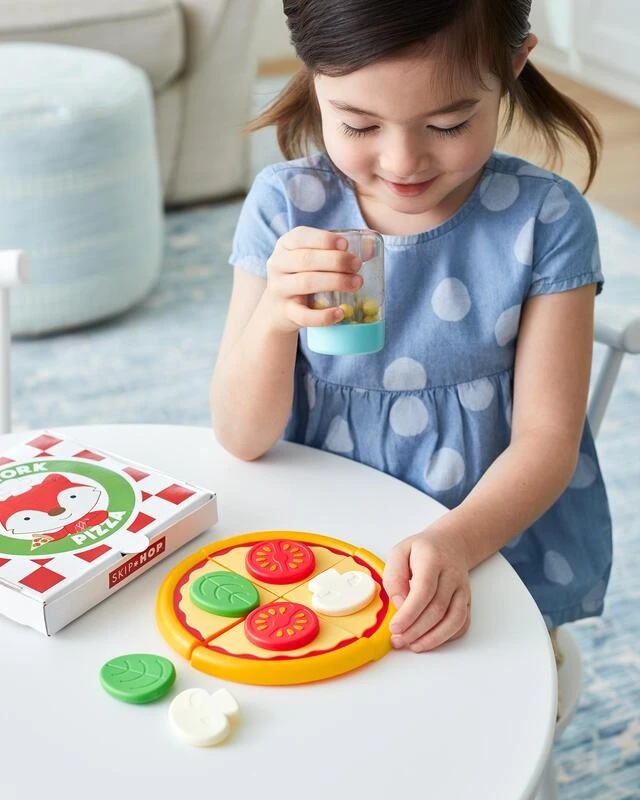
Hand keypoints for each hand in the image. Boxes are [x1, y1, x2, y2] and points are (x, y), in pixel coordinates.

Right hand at [264, 226, 361, 332]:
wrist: (279, 309)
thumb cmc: (304, 276)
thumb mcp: (313, 259)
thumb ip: (337, 251)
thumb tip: (371, 248)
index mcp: (285, 245)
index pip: (301, 236)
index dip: (324, 239)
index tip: (346, 244)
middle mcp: (277, 264)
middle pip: (306, 259)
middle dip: (336, 261)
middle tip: (357, 265)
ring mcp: (279, 289)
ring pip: (306, 283)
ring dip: (335, 282)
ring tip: (357, 283)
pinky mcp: (285, 312)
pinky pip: (304, 315)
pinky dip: (323, 316)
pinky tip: (340, 313)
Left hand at [383, 525, 471, 652]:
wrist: (451, 544)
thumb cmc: (422, 550)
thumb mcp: (400, 552)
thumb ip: (394, 576)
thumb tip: (399, 604)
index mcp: (433, 560)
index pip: (424, 590)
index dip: (409, 613)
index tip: (395, 628)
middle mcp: (452, 575)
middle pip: (437, 609)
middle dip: (416, 630)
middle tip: (398, 640)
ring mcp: (462, 590)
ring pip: (454, 620)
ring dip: (433, 638)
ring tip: (412, 645)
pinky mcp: (467, 601)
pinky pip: (462, 624)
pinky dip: (447, 637)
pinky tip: (430, 640)